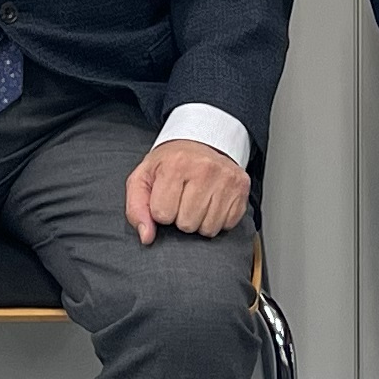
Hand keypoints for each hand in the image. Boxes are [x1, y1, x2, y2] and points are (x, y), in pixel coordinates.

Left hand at [126, 139, 250, 243]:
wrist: (200, 143)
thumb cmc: (170, 164)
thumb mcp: (143, 178)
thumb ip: (136, 208)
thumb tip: (147, 236)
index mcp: (176, 164)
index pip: (162, 214)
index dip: (160, 211)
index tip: (165, 197)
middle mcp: (205, 169)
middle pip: (187, 224)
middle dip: (180, 218)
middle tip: (182, 199)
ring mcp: (227, 178)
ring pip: (208, 228)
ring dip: (199, 221)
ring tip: (196, 201)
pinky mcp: (242, 188)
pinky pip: (227, 225)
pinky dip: (217, 220)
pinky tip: (212, 202)